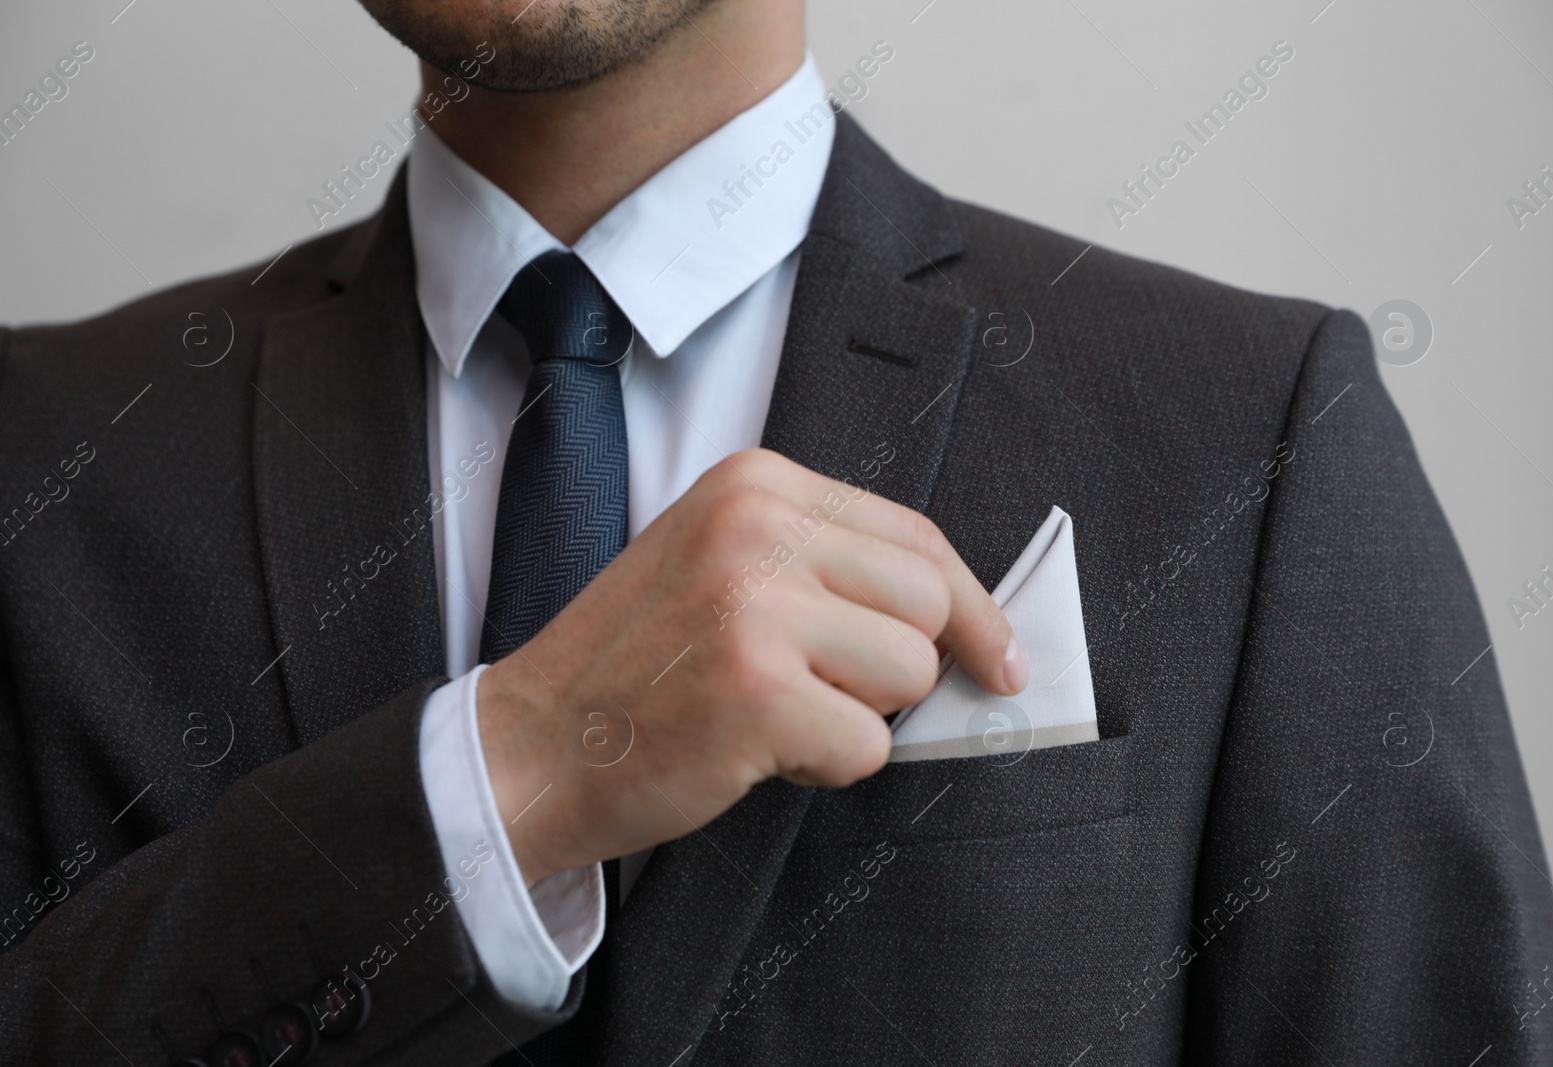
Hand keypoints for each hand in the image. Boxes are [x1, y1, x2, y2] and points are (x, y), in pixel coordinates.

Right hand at [475, 448, 1026, 884]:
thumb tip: (961, 619)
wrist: (530, 744)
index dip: (971, 605)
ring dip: (859, 716)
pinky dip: (827, 767)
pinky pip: (870, 746)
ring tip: (777, 713)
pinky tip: (757, 751)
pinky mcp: (757, 692)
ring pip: (909, 674)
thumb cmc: (636, 664)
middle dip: (899, 669)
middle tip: (830, 694)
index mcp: (755, 483)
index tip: (997, 655)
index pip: (915, 534)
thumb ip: (824, 564)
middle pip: (928, 602)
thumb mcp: (720, 562)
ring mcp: (755, 606)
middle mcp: (757, 527)